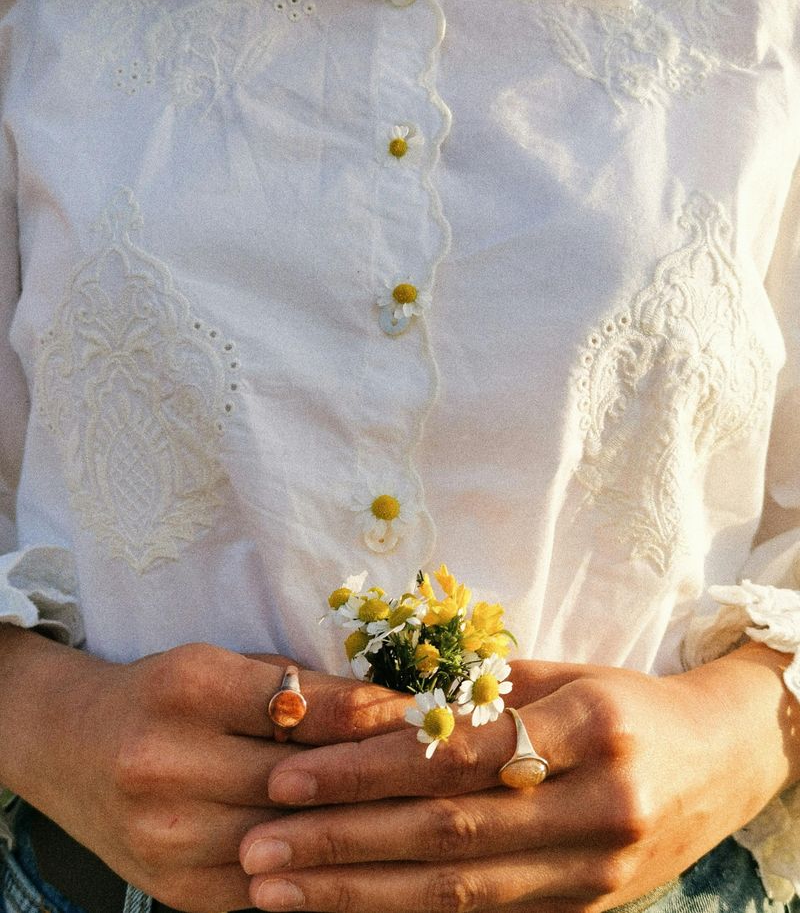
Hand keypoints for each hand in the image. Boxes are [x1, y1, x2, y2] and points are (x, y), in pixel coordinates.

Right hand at [0, 632, 409, 912]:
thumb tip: (391, 706)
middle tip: (445, 767)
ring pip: (295, 839)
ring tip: (421, 812)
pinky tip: (367, 854)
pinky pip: (273, 884)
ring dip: (361, 828)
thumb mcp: (222, 667)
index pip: (298, 705)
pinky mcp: (179, 891)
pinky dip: (321, 868)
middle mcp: (169, 765)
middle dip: (378, 774)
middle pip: (302, 778)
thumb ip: (300, 687)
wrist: (72, 749)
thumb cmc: (163, 694)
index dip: (368, 713)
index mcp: (185, 690)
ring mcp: (170, 839)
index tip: (424, 715)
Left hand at [240, 652, 798, 912]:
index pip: (454, 755)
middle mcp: (595, 806)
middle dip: (340, 843)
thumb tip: (373, 705)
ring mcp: (595, 872)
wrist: (722, 760)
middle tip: (257, 847)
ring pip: (458, 894)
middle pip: (445, 834)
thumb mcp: (562, 675)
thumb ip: (476, 695)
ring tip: (277, 893)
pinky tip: (351, 912)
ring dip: (358, 895)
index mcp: (587, 727)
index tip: (289, 774)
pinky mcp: (588, 912)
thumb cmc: (627, 702)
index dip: (365, 769)